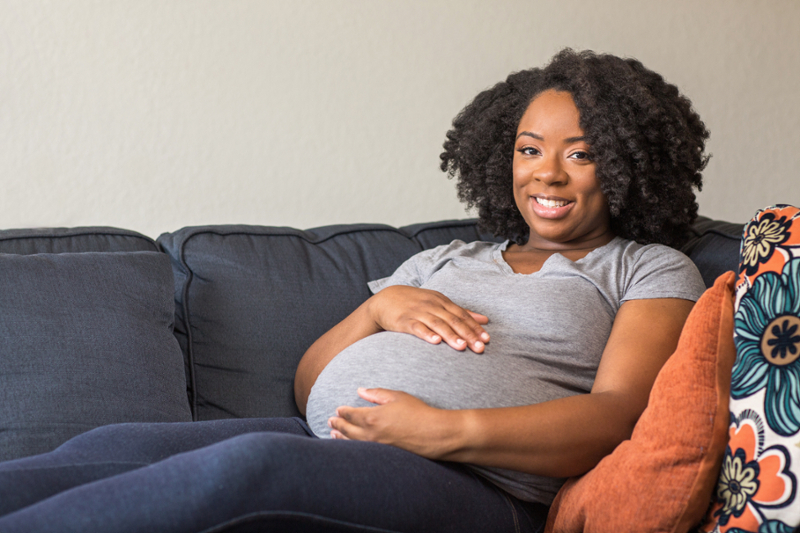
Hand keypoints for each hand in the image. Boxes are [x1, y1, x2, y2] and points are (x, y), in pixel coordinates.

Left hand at [328, 388, 460, 459]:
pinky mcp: (382, 456)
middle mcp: (370, 434)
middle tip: (330, 422)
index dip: (342, 412)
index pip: (350, 414)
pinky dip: (352, 448)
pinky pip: (361, 452)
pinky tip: (350, 447)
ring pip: (351, 444)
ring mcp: (376, 447)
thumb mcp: (397, 397)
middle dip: (337, 425)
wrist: (433, 434)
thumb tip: (361, 391)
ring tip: (333, 435)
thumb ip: (376, 393)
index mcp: (372, 417)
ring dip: (340, 438)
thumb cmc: (417, 412)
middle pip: (347, 430)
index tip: (338, 410)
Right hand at [367, 285, 489, 352]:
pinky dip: (427, 334)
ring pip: (437, 324)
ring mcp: (418, 312)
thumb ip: (461, 312)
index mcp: (442, 301)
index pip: (462, 315)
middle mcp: (432, 305)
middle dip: (467, 334)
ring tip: (462, 347)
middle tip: (479, 348)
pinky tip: (435, 342)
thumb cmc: (415, 303)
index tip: (486, 340)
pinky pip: (417, 327)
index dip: (474, 327)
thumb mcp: (438, 303)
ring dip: (451, 335)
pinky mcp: (404, 321)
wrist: (385, 300)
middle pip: (453, 320)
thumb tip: (485, 320)